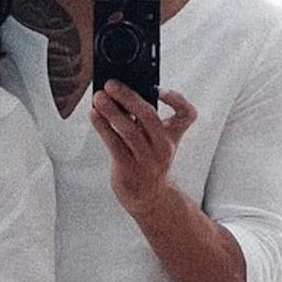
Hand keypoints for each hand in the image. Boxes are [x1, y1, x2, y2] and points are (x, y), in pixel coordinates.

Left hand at [90, 81, 196, 217]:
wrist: (150, 197)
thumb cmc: (148, 159)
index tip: (158, 88)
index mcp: (173, 135)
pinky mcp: (129, 169)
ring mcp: (147, 160)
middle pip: (149, 117)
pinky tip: (93, 115)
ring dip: (111, 111)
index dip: (176, 99)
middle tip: (111, 84)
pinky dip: (102, 127)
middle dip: (128, 97)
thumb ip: (143, 119)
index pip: (187, 114)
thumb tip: (117, 93)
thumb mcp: (154, 139)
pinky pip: (114, 144)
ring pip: (129, 130)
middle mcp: (163, 147)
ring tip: (98, 97)